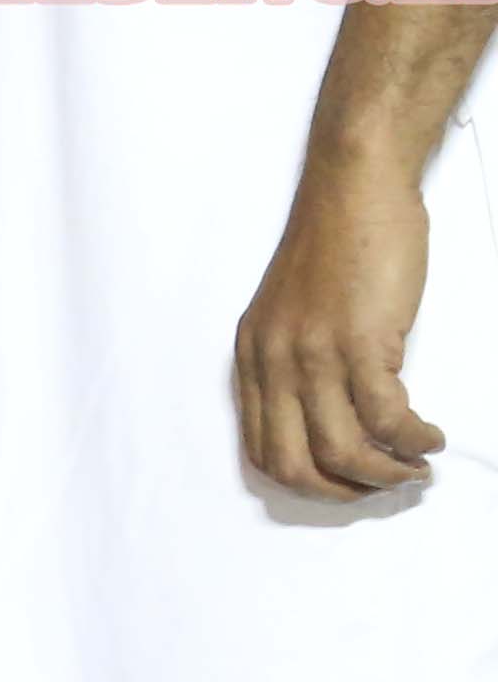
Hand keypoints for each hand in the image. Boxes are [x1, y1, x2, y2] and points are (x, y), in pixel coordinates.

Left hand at [238, 148, 440, 497]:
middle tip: (384, 485)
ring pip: (342, 450)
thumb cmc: (335, 248)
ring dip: (386, 472)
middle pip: (294, 463)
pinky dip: (413, 439)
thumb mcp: (292, 314)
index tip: (348, 481)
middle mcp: (272, 360)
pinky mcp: (358, 342)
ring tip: (415, 464)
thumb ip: (298, 364)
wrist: (353, 191)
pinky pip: (386, 419)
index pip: (261, 448)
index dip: (309, 480)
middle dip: (344, 490)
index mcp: (252, 355)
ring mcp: (312, 353)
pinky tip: (428, 435)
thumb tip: (332, 421)